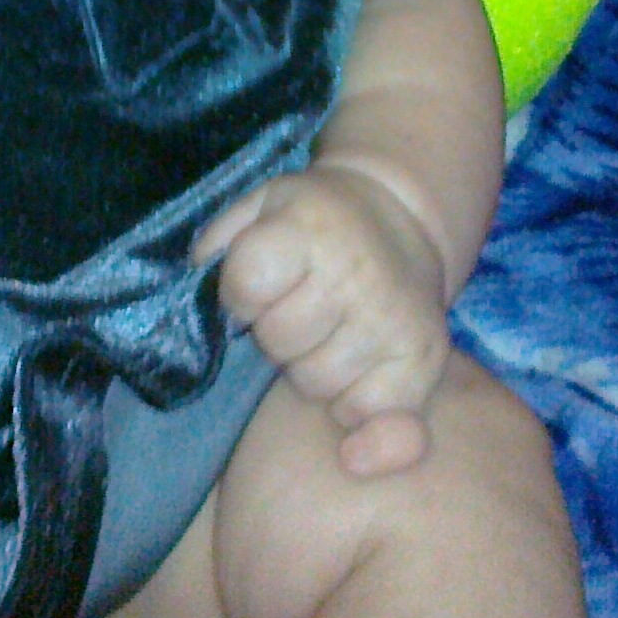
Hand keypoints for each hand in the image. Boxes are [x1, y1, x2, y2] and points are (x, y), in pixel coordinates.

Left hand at [193, 158, 449, 477]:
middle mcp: (357, 274)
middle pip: (278, 340)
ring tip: (324, 333)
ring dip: (309, 367)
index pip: (246, 284)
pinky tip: (352, 369)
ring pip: (316, 383)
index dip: (239, 293)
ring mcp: (393, 320)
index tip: (256, 284)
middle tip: (294, 309)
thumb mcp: (260, 205)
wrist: (399, 216)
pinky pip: (364, 413)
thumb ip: (219, 242)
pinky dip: (350, 402)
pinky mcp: (422, 360)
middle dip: (274, 332)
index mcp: (310, 227)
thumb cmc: (314, 219)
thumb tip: (195, 290)